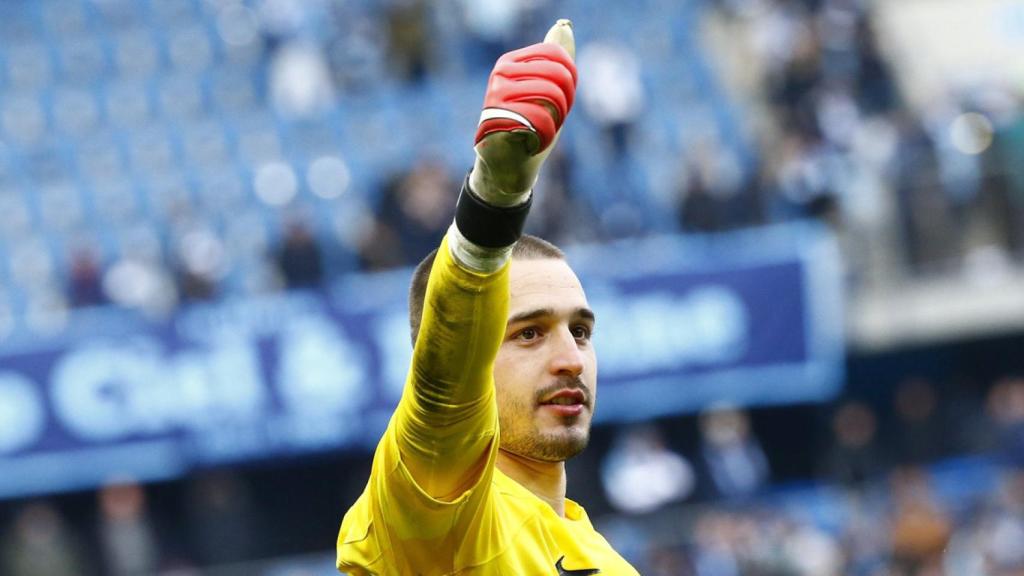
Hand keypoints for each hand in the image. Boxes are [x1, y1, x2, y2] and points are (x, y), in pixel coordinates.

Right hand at [470, 19, 576, 205]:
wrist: (506, 166)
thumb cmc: (529, 128)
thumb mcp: (549, 93)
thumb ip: (557, 62)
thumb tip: (564, 26)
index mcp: (511, 62)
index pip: (556, 56)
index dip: (570, 81)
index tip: (564, 101)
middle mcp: (500, 74)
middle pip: (557, 75)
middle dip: (565, 102)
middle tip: (555, 120)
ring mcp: (495, 95)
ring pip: (550, 96)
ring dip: (556, 120)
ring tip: (544, 131)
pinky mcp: (495, 119)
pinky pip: (539, 119)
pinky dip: (546, 136)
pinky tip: (534, 142)